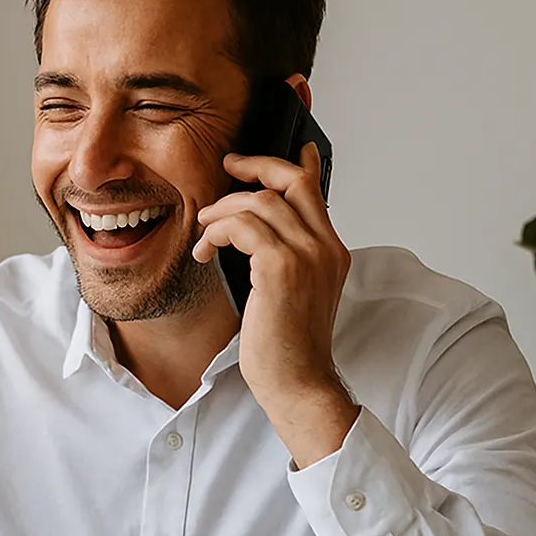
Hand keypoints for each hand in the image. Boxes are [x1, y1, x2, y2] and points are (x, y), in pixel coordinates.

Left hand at [192, 143, 358, 463]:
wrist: (298, 384)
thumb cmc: (288, 346)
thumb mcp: (292, 293)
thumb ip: (284, 257)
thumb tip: (255, 233)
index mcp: (332, 251)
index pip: (315, 190)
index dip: (294, 162)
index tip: (272, 151)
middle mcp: (325, 247)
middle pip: (291, 180)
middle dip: (255, 165)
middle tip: (228, 166)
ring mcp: (306, 256)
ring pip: (259, 202)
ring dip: (222, 211)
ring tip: (203, 231)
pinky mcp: (281, 268)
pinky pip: (242, 226)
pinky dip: (217, 231)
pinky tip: (204, 251)